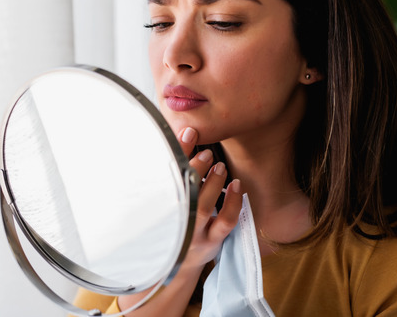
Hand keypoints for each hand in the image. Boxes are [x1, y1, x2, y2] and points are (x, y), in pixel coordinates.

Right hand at [177, 127, 242, 269]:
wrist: (176, 263)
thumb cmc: (174, 220)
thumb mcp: (170, 195)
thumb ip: (178, 167)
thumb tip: (187, 133)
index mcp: (160, 205)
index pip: (167, 174)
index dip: (178, 152)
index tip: (188, 132)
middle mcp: (174, 220)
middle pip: (184, 191)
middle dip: (195, 168)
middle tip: (206, 154)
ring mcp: (193, 232)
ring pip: (203, 206)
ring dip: (213, 183)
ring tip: (219, 166)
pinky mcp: (211, 242)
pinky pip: (225, 221)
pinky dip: (233, 202)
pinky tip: (237, 185)